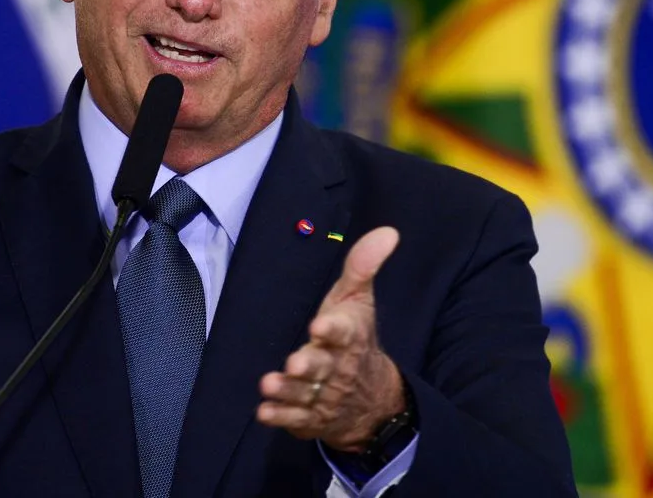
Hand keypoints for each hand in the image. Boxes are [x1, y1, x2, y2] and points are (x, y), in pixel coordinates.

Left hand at [257, 226, 404, 451]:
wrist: (371, 398)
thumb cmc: (356, 338)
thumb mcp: (358, 299)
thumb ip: (363, 266)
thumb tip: (388, 231)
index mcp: (349, 336)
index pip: (345, 332)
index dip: (333, 330)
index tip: (319, 325)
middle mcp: (337, 368)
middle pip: (324, 366)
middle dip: (309, 365)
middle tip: (295, 362)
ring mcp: (323, 395)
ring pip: (305, 394)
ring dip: (288, 391)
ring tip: (269, 385)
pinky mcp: (310, 417)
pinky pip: (295, 419)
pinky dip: (281, 417)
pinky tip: (264, 412)